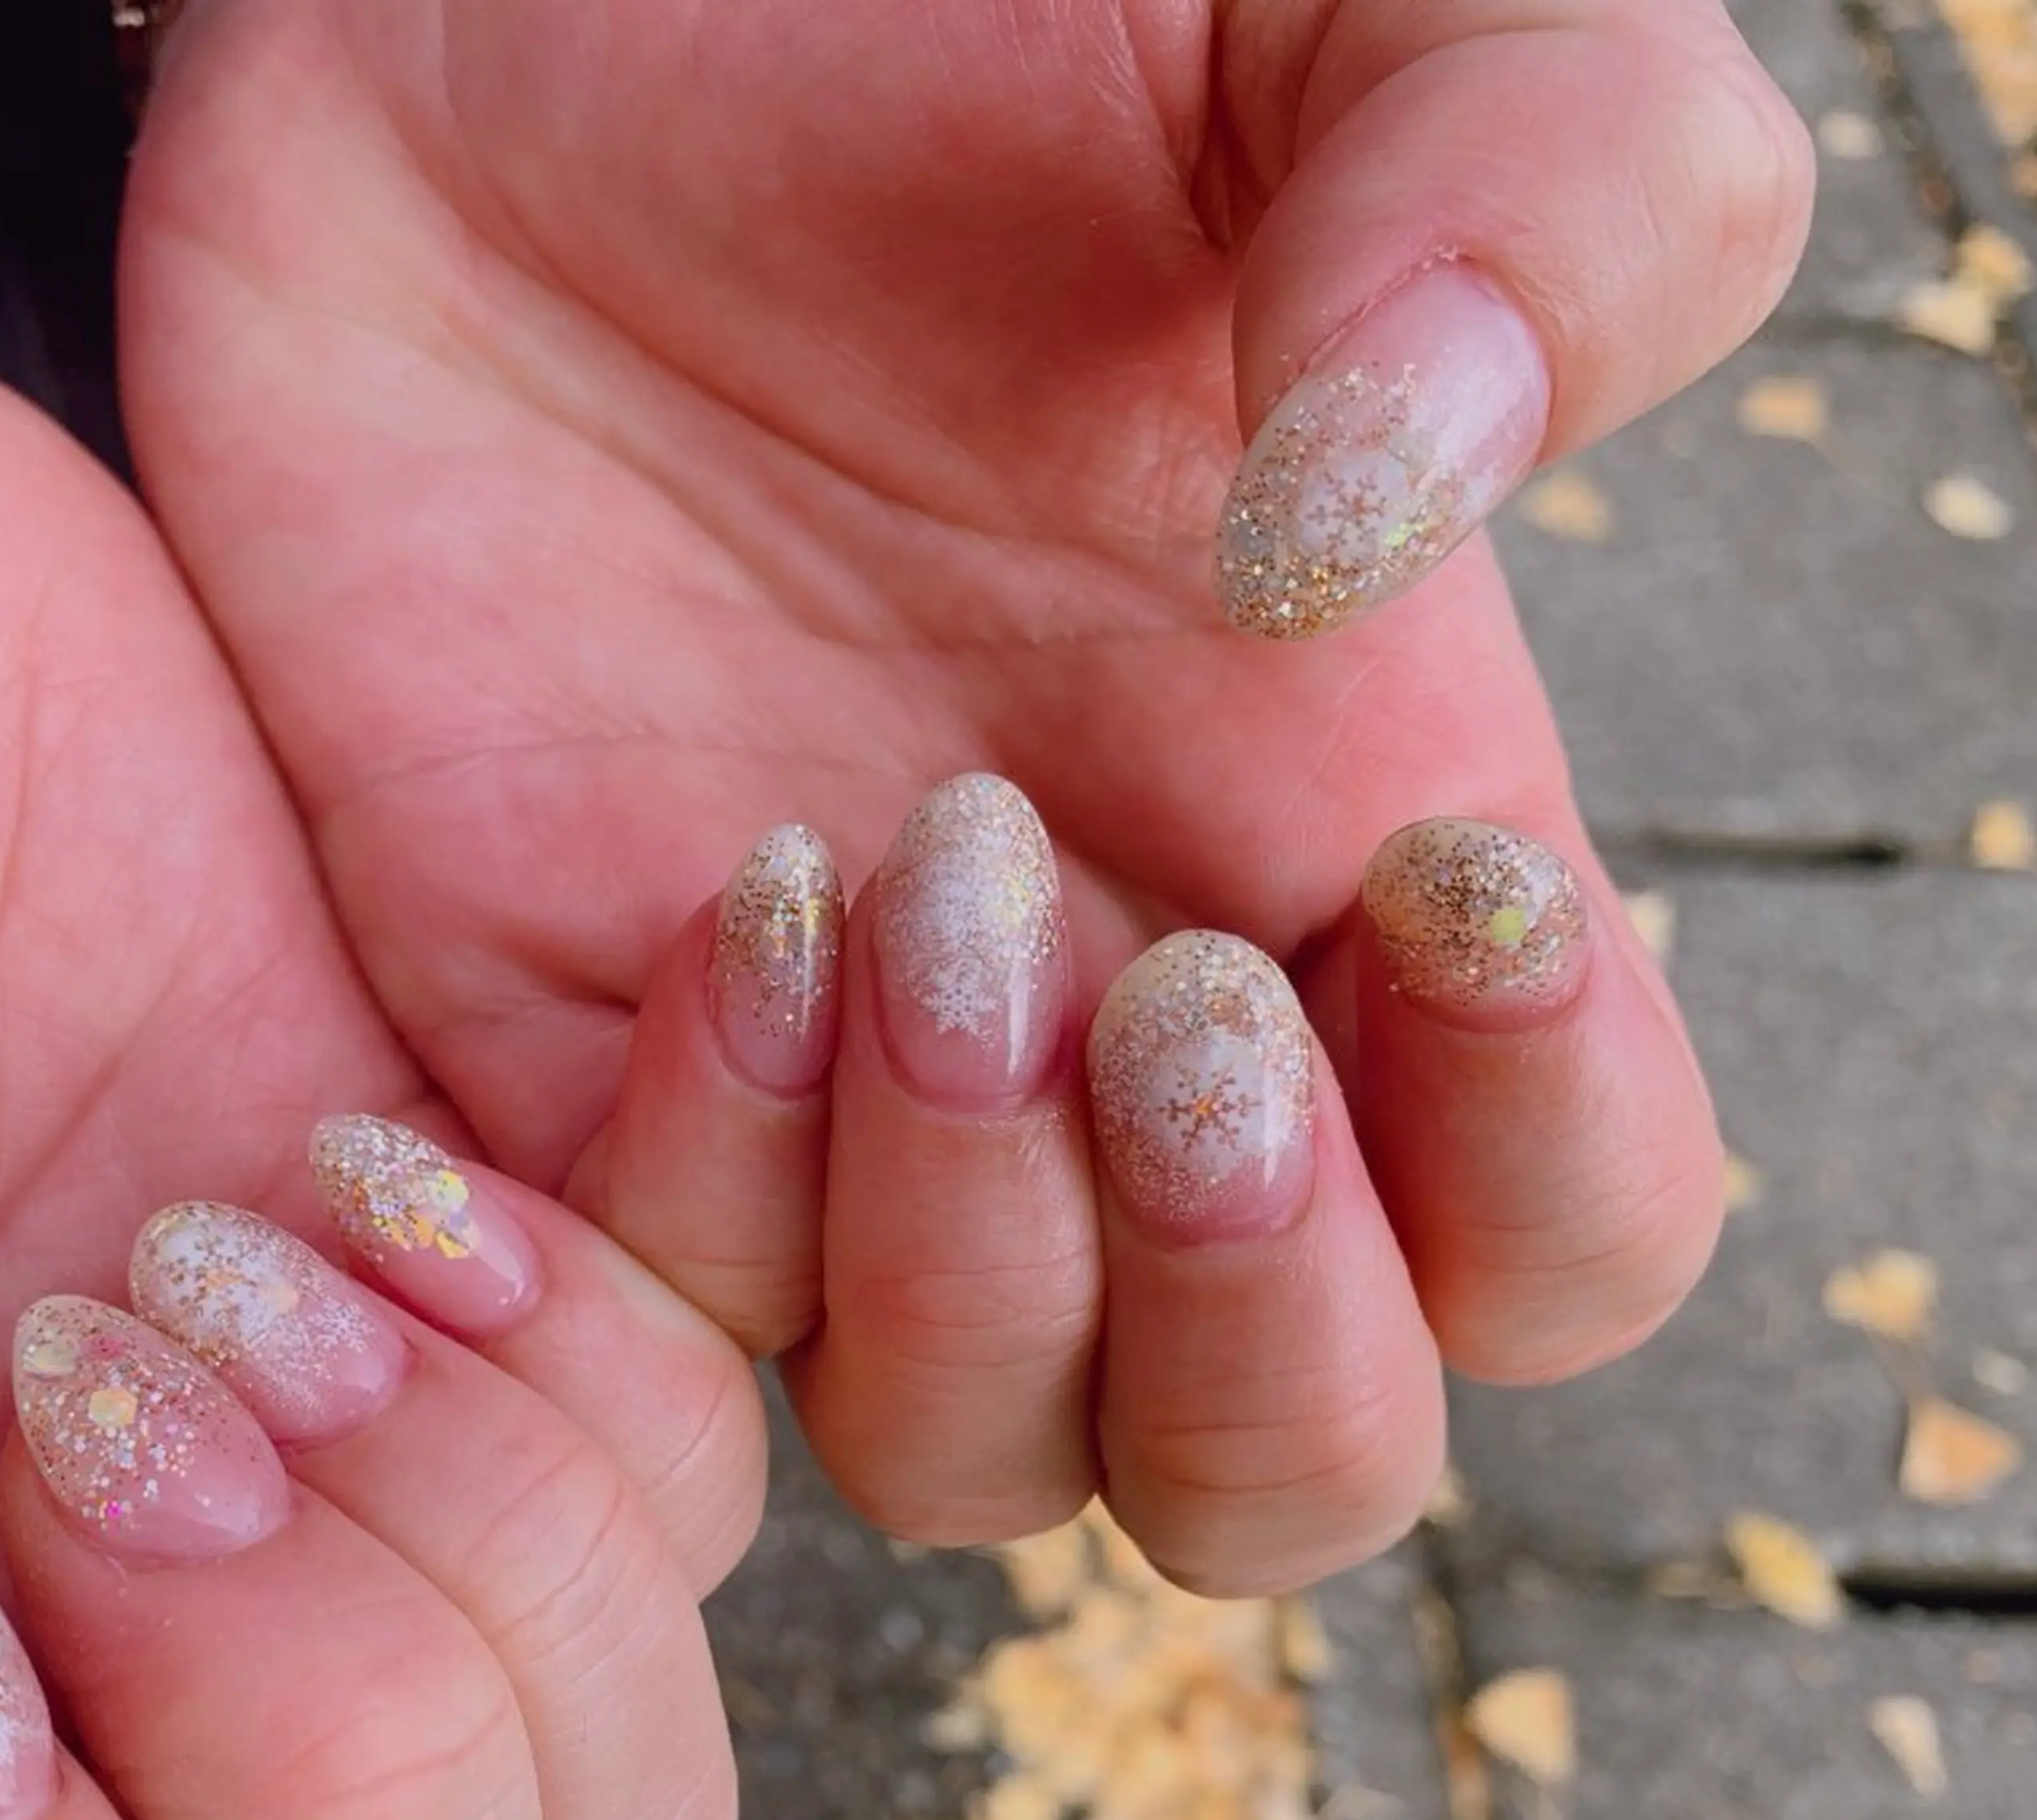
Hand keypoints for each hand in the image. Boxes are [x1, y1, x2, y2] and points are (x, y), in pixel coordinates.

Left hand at [122, 0, 1808, 1581]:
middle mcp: (1105, 1017)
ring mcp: (819, 1072)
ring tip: (911, 891)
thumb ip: (1528, 199)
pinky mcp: (548, 1047)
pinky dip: (710, 1190)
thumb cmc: (926, 7)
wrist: (486, 15)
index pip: (1550, 1233)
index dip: (1547, 1160)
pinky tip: (723, 886)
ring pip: (971, 1444)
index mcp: (1348, 841)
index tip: (1447, 873)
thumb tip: (1369, 547)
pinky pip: (663, 1314)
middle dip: (1260, 1318)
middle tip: (1158, 993)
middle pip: (1274, 1458)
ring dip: (978, 1262)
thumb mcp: (1327, 10)